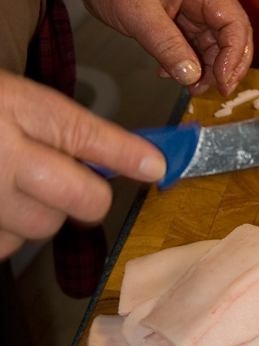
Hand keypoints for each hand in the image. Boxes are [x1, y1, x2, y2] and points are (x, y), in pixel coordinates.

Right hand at [0, 70, 165, 259]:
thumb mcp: (15, 100)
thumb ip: (65, 128)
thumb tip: (129, 157)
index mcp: (15, 111)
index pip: (87, 135)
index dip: (129, 154)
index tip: (156, 166)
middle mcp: (2, 157)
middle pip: (81, 200)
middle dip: (89, 196)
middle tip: (78, 184)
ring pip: (46, 227)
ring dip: (43, 212)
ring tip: (15, 185)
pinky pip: (10, 246)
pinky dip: (11, 231)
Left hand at [42, 0, 252, 96]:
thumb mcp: (137, 15)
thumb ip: (167, 46)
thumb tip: (192, 76)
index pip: (234, 22)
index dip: (233, 55)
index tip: (221, 81)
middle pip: (233, 34)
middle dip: (228, 65)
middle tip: (216, 91)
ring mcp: (194, 7)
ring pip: (217, 43)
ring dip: (208, 69)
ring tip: (191, 88)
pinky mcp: (182, 19)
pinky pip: (196, 45)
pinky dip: (189, 63)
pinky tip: (170, 74)